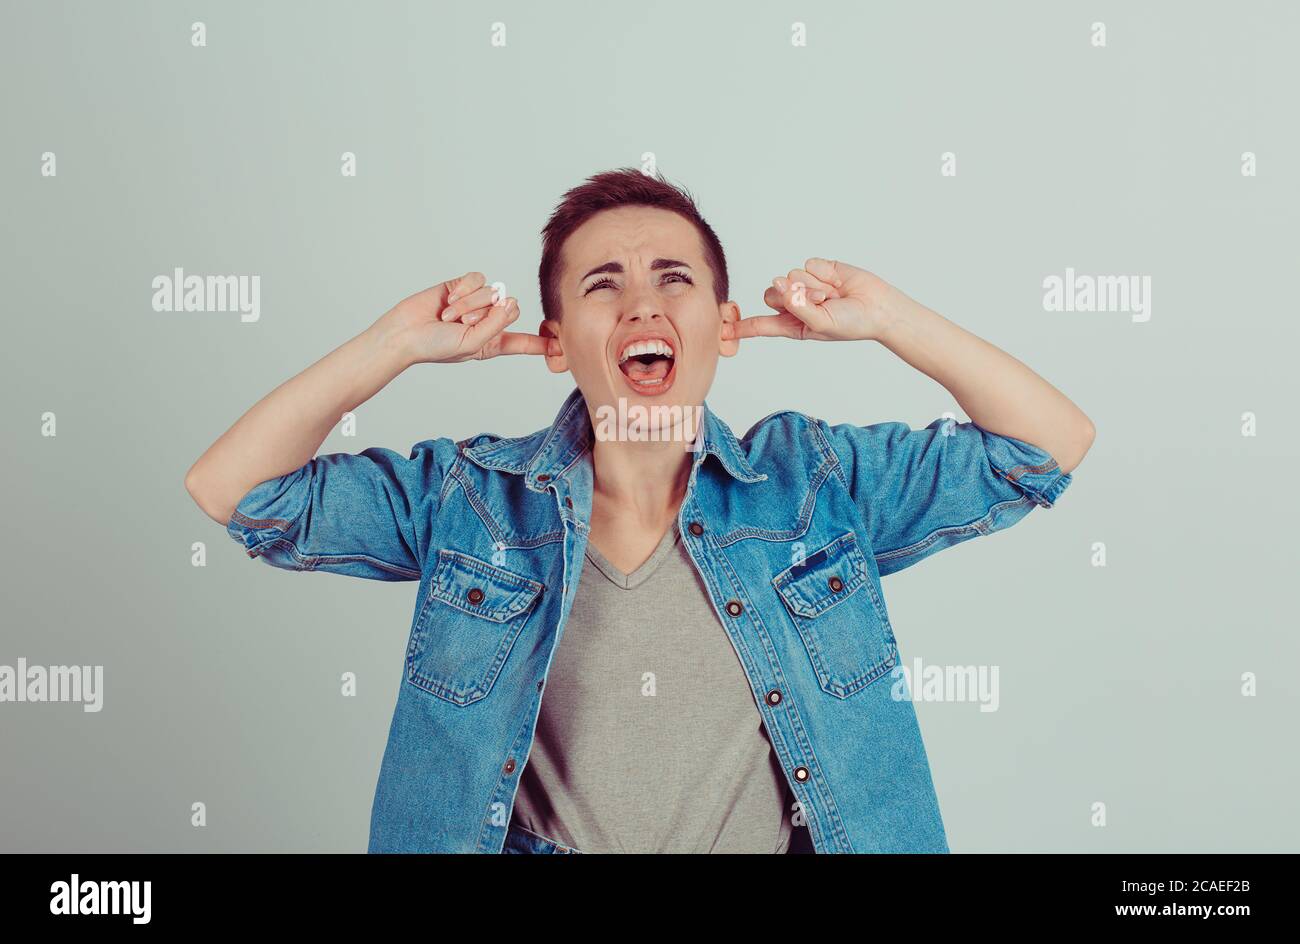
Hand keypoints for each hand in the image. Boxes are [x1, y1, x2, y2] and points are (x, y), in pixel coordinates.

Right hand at [383, 271, 555, 364]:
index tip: (564, 347)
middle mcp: (488, 321)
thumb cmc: (436, 347)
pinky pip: (477, 280)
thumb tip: (510, 300)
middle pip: (510, 307)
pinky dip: (464, 290)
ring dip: (469, 304)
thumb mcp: (473, 344)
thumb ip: (497, 325)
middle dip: (487, 313)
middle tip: (463, 324)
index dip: (543, 343)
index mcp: (493, 342)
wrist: (405, 332)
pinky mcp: (462, 286)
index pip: (524, 342)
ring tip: (449, 316)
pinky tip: (449, 299)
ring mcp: (476, 303)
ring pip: (492, 292)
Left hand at [722, 258, 892, 342]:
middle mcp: (794, 304)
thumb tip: (780, 283)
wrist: (879, 307)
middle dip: (792, 295)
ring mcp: (805, 285)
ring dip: (814, 286)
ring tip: (833, 295)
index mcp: (791, 324)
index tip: (720, 331)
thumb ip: (797, 307)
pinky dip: (824, 273)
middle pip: (771, 293)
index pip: (760, 325)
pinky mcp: (818, 268)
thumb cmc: (852, 323)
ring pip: (791, 276)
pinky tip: (838, 281)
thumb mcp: (820, 324)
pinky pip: (809, 265)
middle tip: (819, 301)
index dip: (740, 327)